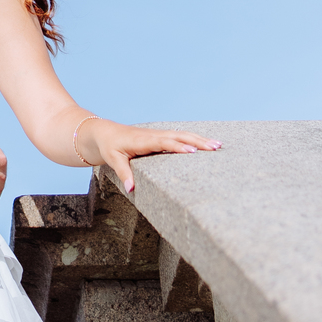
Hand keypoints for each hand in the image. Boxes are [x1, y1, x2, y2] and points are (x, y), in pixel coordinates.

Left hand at [79, 120, 219, 193]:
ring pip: (182, 135)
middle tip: (215, 147)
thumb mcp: (113, 160)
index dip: (178, 146)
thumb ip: (124, 173)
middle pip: (178, 136)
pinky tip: (206, 143)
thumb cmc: (109, 147)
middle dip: (197, 141)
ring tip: (218, 145)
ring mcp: (157, 135)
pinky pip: (179, 136)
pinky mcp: (159, 137)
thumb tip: (132, 189)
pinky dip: (193, 138)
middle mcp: (153, 135)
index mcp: (143, 141)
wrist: (103, 133)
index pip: (164, 143)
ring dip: (199, 139)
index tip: (193, 151)